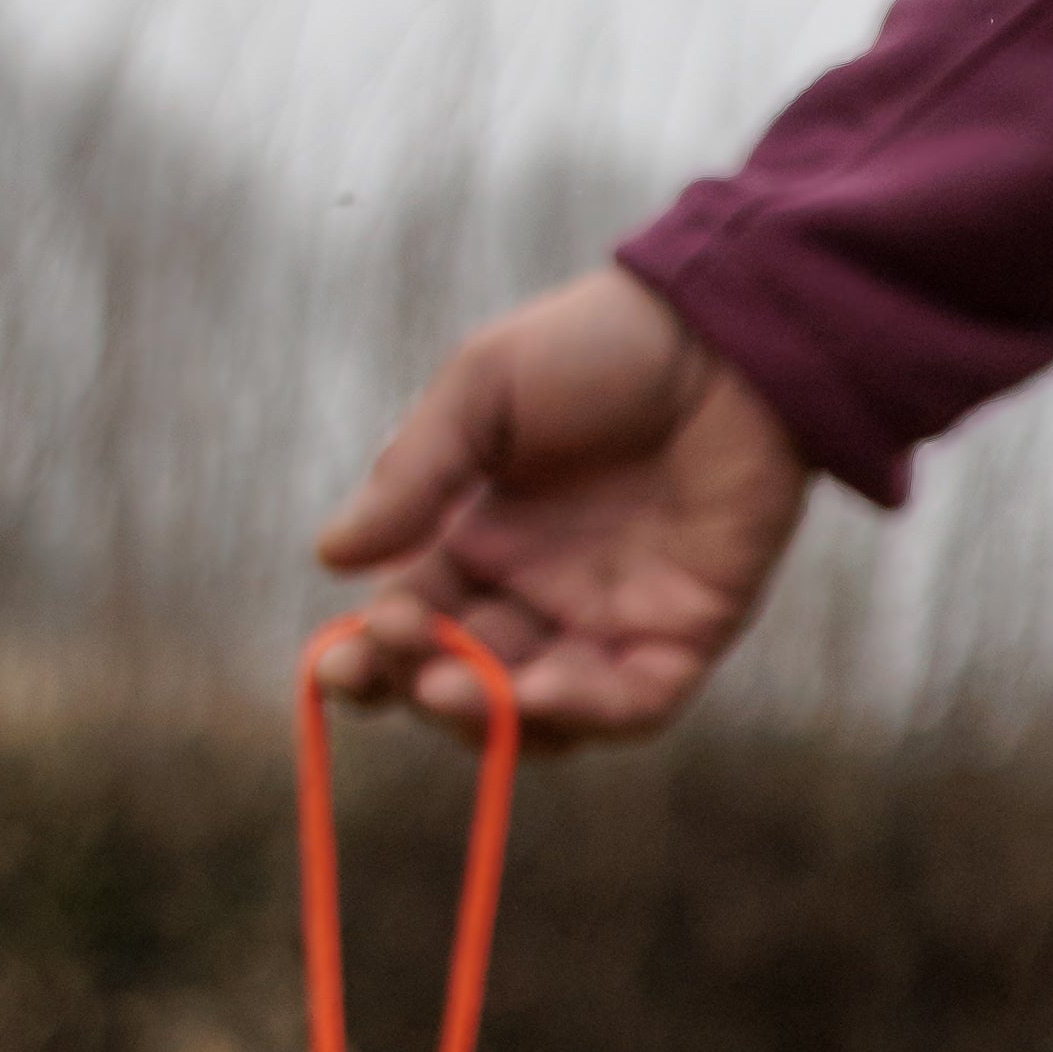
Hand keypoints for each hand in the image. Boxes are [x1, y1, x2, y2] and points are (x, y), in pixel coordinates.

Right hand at [315, 266, 811, 744]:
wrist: (722, 335)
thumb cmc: (600, 346)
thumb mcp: (484, 391)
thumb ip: (415, 473)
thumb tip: (330, 557)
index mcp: (481, 539)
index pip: (414, 623)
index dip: (371, 655)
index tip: (336, 666)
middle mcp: (539, 593)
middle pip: (466, 680)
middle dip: (421, 686)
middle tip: (400, 664)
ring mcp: (611, 621)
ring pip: (541, 710)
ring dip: (490, 716)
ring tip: (447, 689)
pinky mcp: (684, 637)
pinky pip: (630, 703)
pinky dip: (583, 710)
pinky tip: (537, 690)